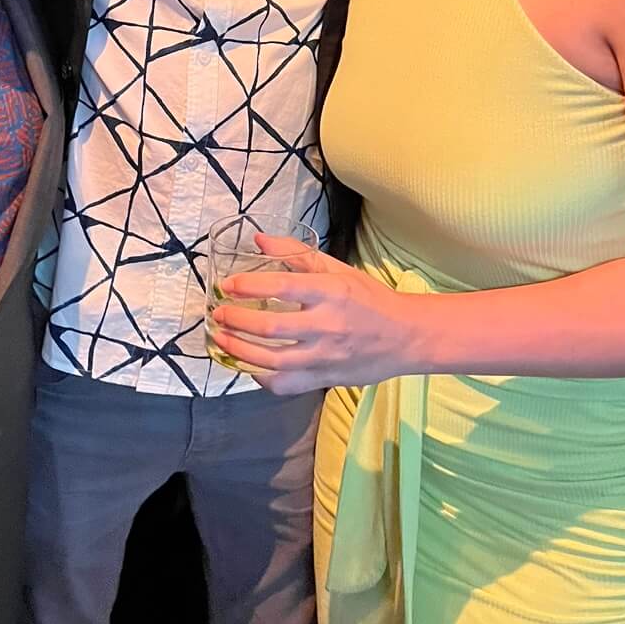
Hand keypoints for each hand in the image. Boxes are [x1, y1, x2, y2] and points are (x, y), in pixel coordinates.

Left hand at [209, 236, 410, 394]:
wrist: (407, 337)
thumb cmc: (369, 299)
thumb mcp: (337, 269)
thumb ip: (296, 255)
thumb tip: (259, 240)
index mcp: (331, 292)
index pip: (281, 286)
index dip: (248, 286)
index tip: (227, 286)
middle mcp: (327, 325)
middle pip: (270, 326)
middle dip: (236, 320)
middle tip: (217, 314)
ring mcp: (325, 357)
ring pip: (272, 360)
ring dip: (239, 350)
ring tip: (221, 338)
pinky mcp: (325, 379)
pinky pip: (286, 384)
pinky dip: (262, 377)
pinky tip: (249, 365)